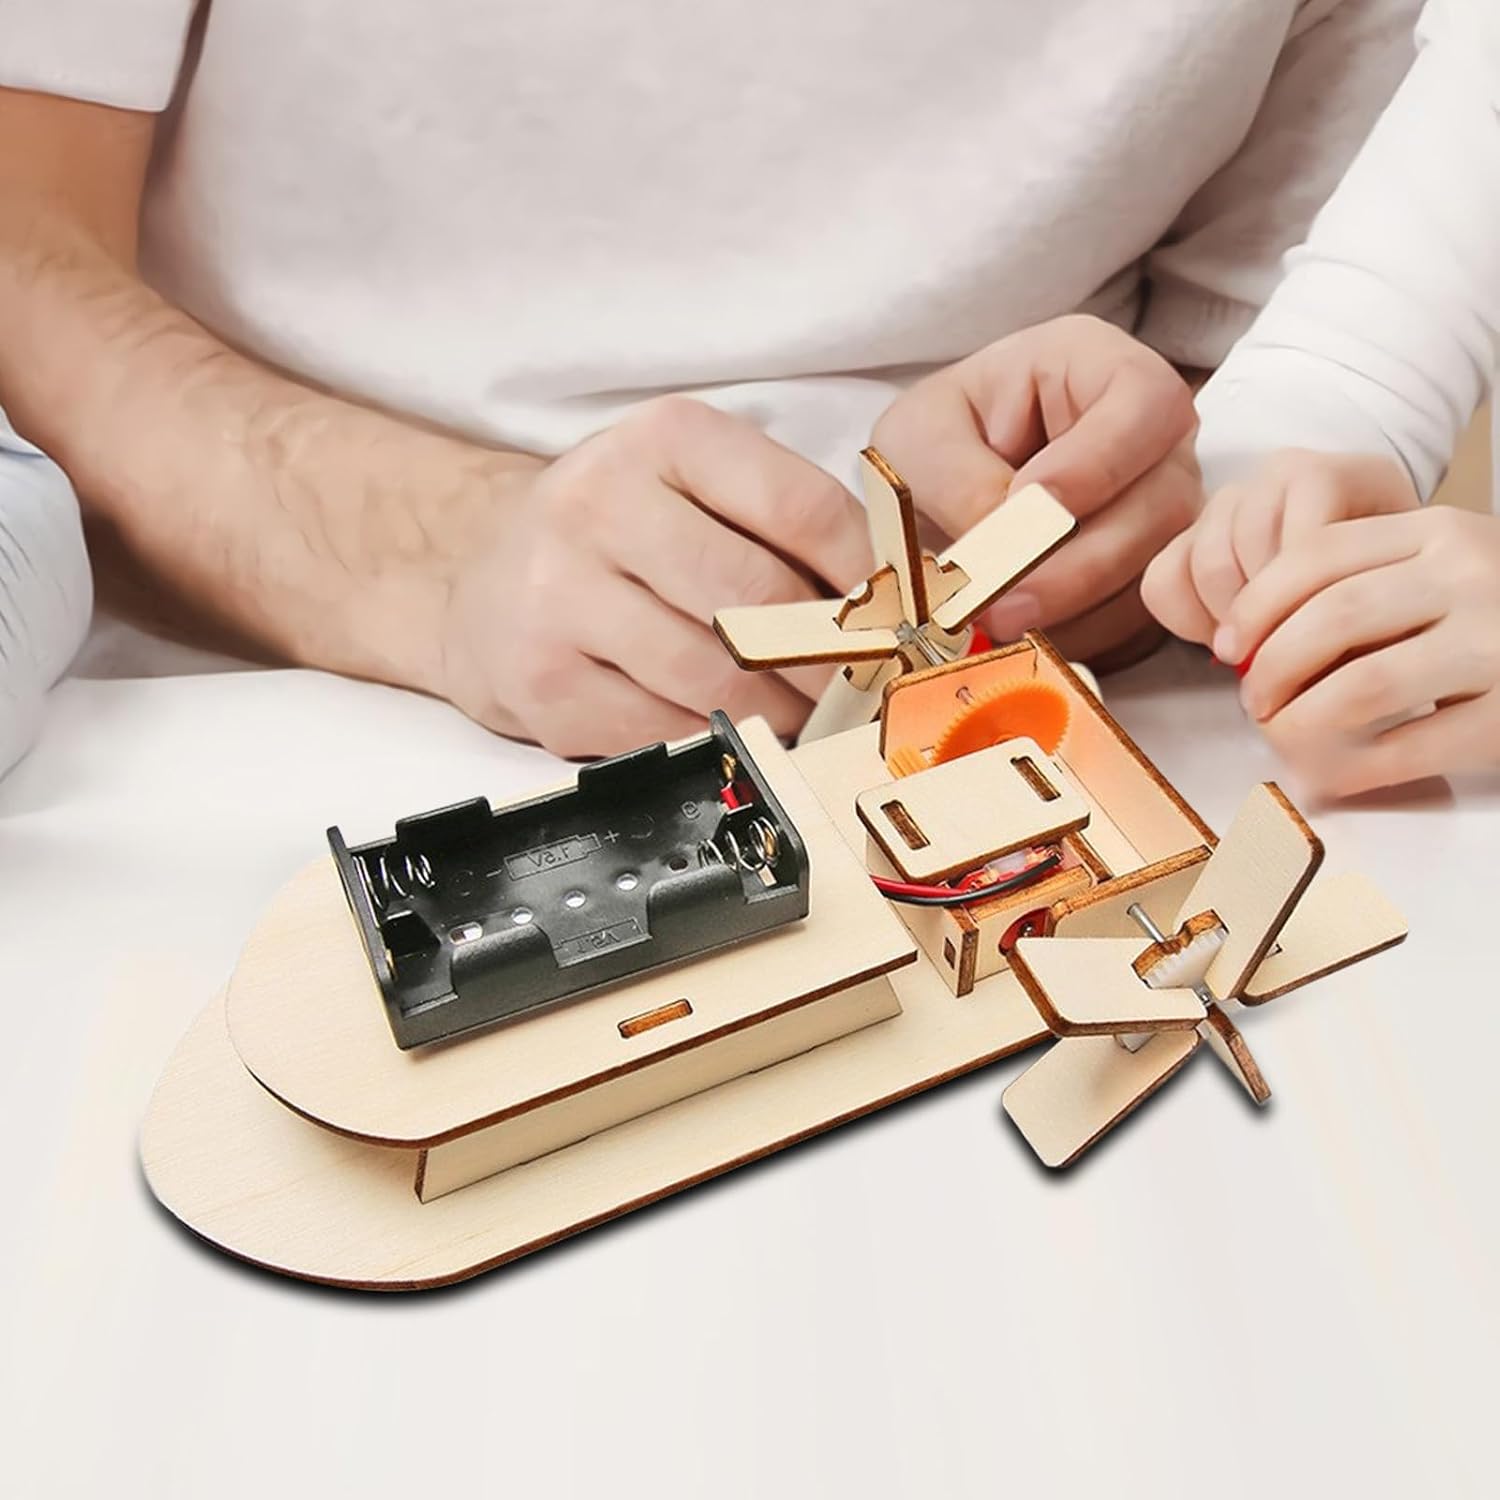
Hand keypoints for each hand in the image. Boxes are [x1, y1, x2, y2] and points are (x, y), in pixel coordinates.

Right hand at [441, 397, 871, 756]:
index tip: (899, 616)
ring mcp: (559, 597)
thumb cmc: (617, 533)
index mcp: (661, 440)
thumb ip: (782, 522)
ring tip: (806, 712)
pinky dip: (716, 737)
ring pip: (713, 677)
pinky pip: (663, 729)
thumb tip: (893, 596)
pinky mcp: (542, 681)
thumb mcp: (693, 486)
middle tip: (863, 684)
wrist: (483, 575)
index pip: (798, 507)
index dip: (866, 574)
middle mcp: (599, 506)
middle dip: (828, 658)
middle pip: (756, 599)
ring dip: (781, 710)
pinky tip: (730, 725)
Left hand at [872, 315, 1200, 665]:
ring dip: (1078, 611)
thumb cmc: (941, 440)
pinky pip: (1143, 618)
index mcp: (1101, 371)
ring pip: (1156, 570)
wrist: (941, 486)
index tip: (1031, 503)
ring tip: (1001, 627)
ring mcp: (1162, 512)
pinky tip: (1027, 640)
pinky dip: (1086, 637)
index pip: (1143, 404)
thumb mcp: (920, 439)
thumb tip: (1002, 545)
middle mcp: (1153, 441)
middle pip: (1162, 503)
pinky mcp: (1150, 577)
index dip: (1097, 461)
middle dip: (1078, 565)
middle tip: (1004, 602)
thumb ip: (959, 479)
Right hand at [1142, 450, 1420, 646]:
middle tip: (1280, 659)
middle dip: (1261, 616)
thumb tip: (1314, 673)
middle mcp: (1279, 474)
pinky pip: (1163, 579)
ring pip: (1203, 562)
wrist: (1364, 566)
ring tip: (1254, 649)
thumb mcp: (1394, 599)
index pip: (1308, 539)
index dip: (1303, 604)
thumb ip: (1365, 621)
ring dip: (1226, 619)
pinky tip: (1219, 634)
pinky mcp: (1188, 533)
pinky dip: (1185, 617)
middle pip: (1247, 546)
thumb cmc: (1382, 587)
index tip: (1310, 654)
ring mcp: (1228, 499)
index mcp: (1342, 476)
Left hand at [1216, 497, 1499, 796]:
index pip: (1315, 557)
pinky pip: (1406, 748)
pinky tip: (1333, 776)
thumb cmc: (1492, 614)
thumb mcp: (1439, 568)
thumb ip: (1360, 584)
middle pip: (1329, 620)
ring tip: (1284, 735)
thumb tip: (1246, 646)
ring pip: (1359, 687)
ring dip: (1300, 721)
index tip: (1228, 647)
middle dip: (1271, 669)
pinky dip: (1352, 769)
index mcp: (1439, 530)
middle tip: (1254, 701)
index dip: (1254, 607)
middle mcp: (1471, 575)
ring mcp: (1498, 642)